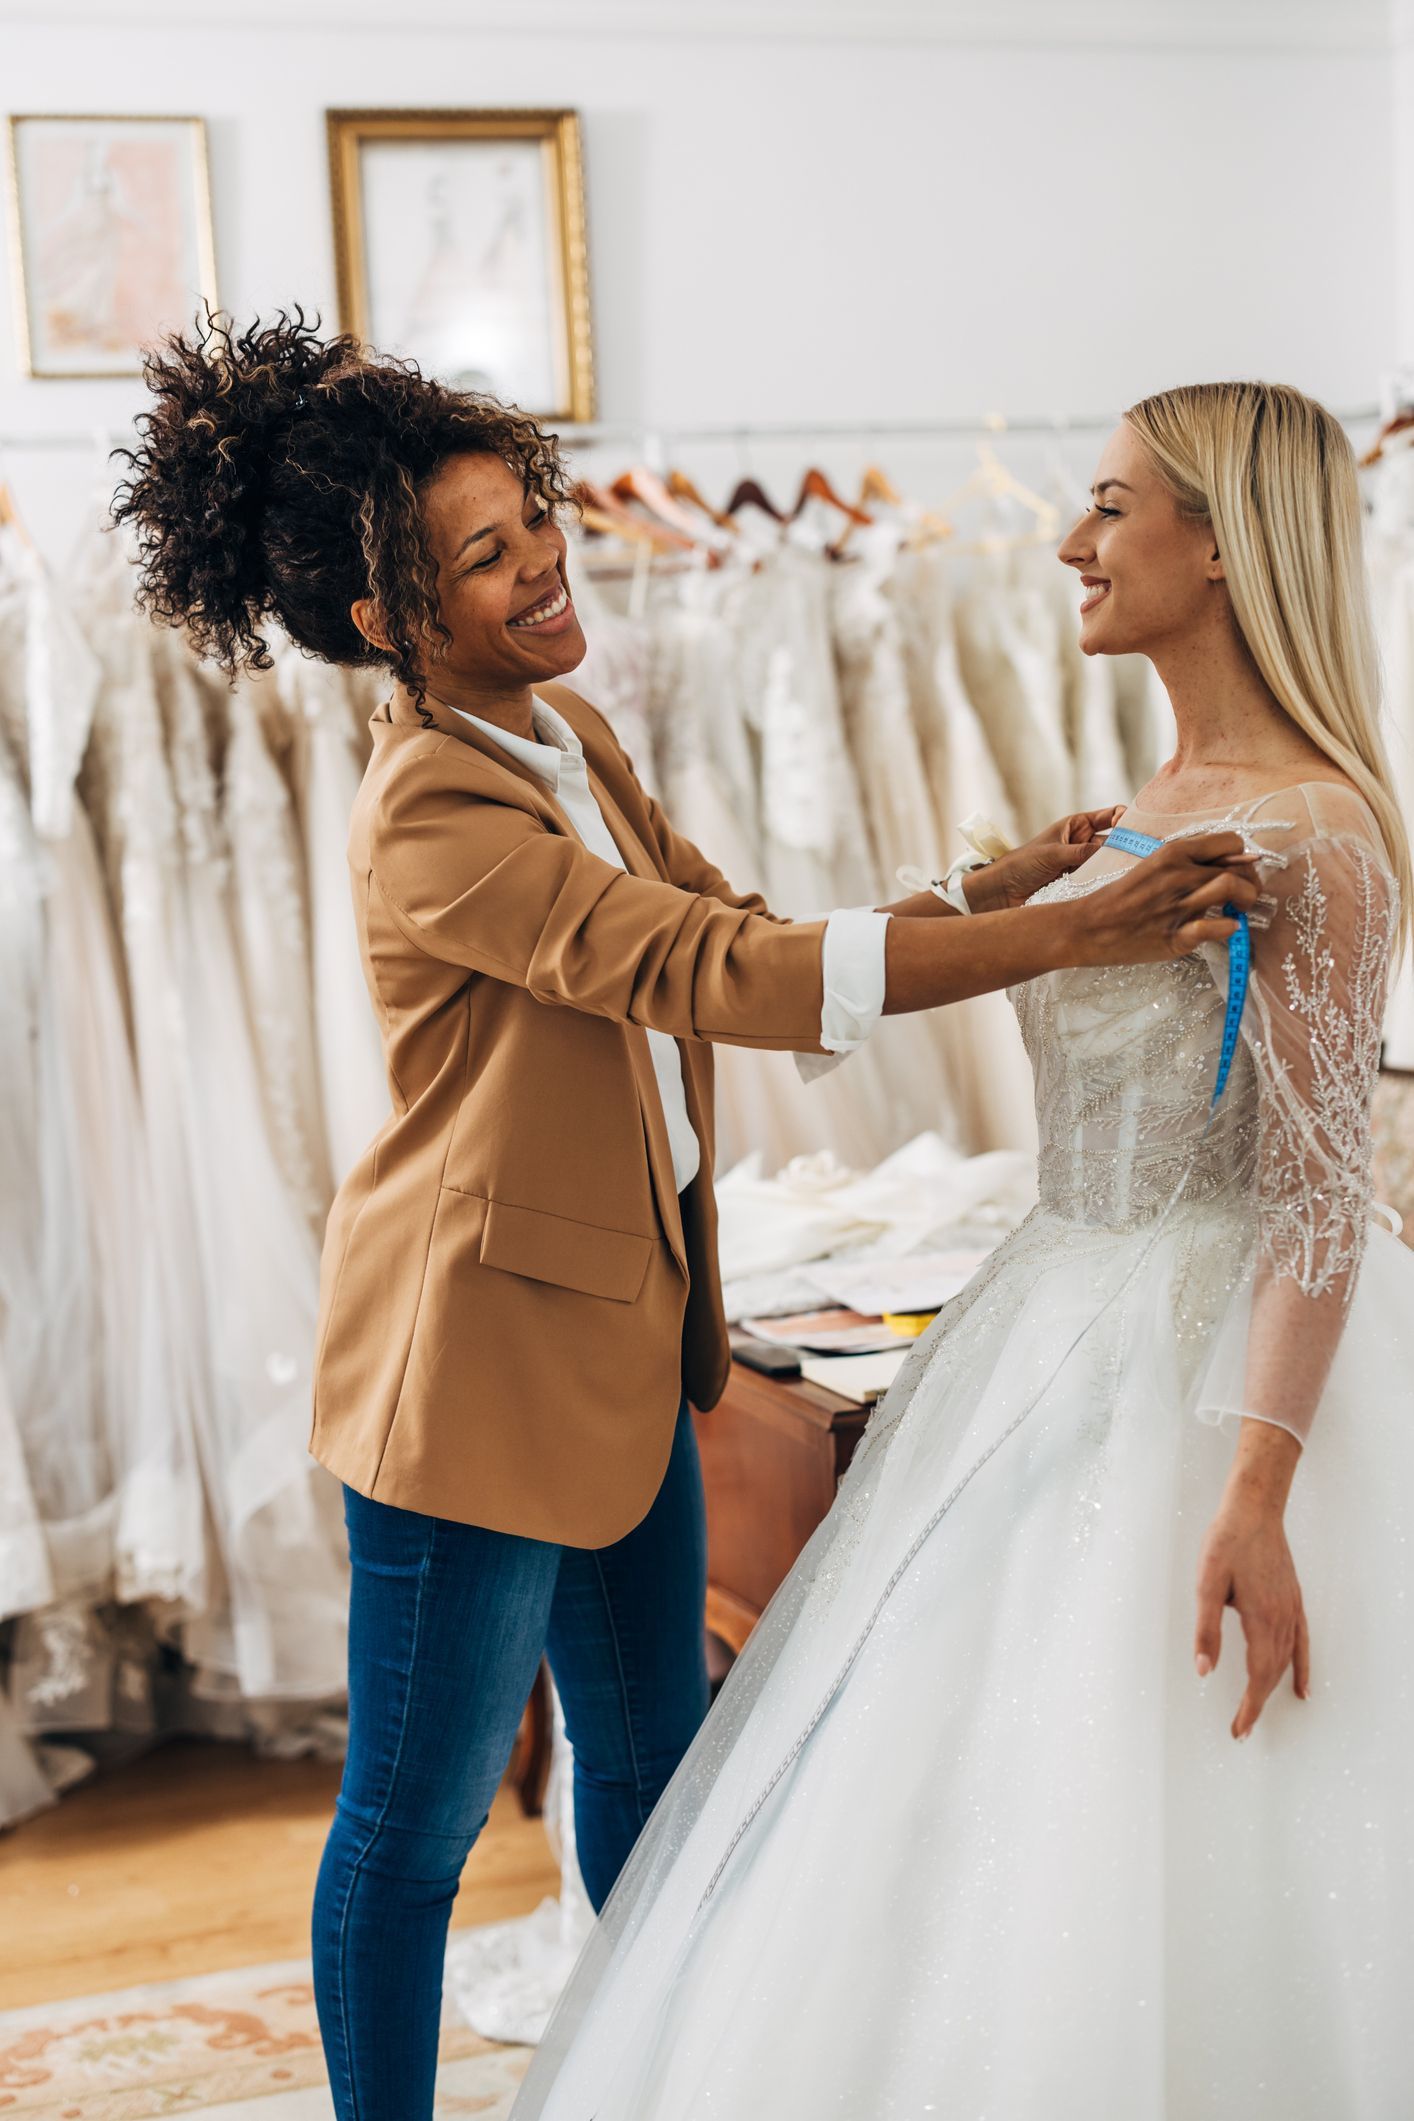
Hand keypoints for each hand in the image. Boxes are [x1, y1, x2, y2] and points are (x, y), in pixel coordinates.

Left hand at [967, 806, 1125, 913]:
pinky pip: (1100, 879)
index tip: (1133, 826)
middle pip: (1115, 840)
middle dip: (1128, 844)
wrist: (1004, 890)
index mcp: (1077, 825)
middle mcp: (1084, 842)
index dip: (1125, 817)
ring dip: (1119, 865)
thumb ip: (1080, 852)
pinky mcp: (1081, 882)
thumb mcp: (1052, 853)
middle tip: (1142, 852)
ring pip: (1110, 861)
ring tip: (1132, 870)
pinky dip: (1108, 881)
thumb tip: (1108, 851)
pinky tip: (1119, 884)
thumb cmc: (1022, 863)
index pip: (1110, 815)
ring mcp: (1084, 862)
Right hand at [1073, 832, 1261, 964]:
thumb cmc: (1121, 898)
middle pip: (1238, 867)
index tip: (1239, 871)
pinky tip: (1226, 929)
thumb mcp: (1153, 867)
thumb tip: (1232, 862)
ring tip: (1238, 910)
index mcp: (1172, 853)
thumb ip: (1187, 864)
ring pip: (1232, 888)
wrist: (1086, 927)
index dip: (1242, 858)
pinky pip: (1215, 928)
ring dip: (1246, 901)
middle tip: (1244, 895)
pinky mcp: (1174, 936)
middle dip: (1250, 882)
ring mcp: (1177, 905)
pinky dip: (1229, 928)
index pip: (1231, 842)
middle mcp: (1178, 874)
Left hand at [1194, 1493, 1309, 1739]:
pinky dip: (1302, 1668)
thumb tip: (1204, 1669)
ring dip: (1273, 1689)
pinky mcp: (1293, 1600)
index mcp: (1259, 1618)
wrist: (1254, 1510)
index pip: (1257, 1676)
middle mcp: (1281, 1619)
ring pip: (1286, 1661)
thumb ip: (1206, 1628)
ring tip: (1259, 1711)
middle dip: (1257, 1704)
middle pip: (1272, 1674)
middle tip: (1241, 1729)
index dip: (1249, 1706)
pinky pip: (1302, 1643)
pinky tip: (1302, 1686)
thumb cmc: (1227, 1542)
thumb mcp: (1206, 1583)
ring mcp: (1290, 1610)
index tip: (1238, 1728)